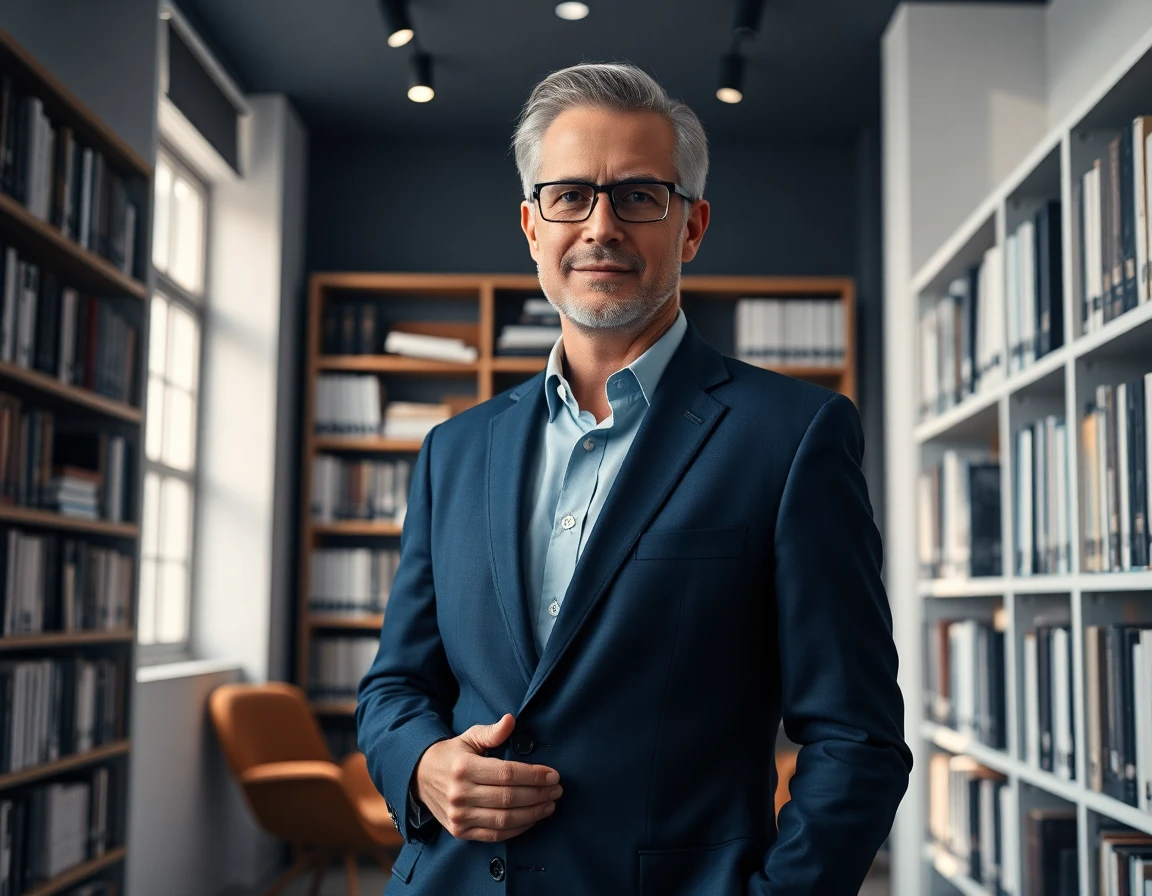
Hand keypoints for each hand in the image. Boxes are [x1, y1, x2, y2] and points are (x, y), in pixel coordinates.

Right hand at [413, 713, 562, 841]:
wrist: (419, 777)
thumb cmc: (452, 755)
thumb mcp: (469, 737)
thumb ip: (492, 732)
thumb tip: (511, 720)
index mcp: (464, 767)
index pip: (507, 774)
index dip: (533, 775)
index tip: (553, 774)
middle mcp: (459, 794)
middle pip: (509, 798)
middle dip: (538, 794)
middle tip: (557, 790)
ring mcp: (459, 816)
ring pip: (504, 820)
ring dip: (533, 814)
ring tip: (550, 805)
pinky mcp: (460, 832)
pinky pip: (494, 835)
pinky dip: (517, 830)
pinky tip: (532, 819)